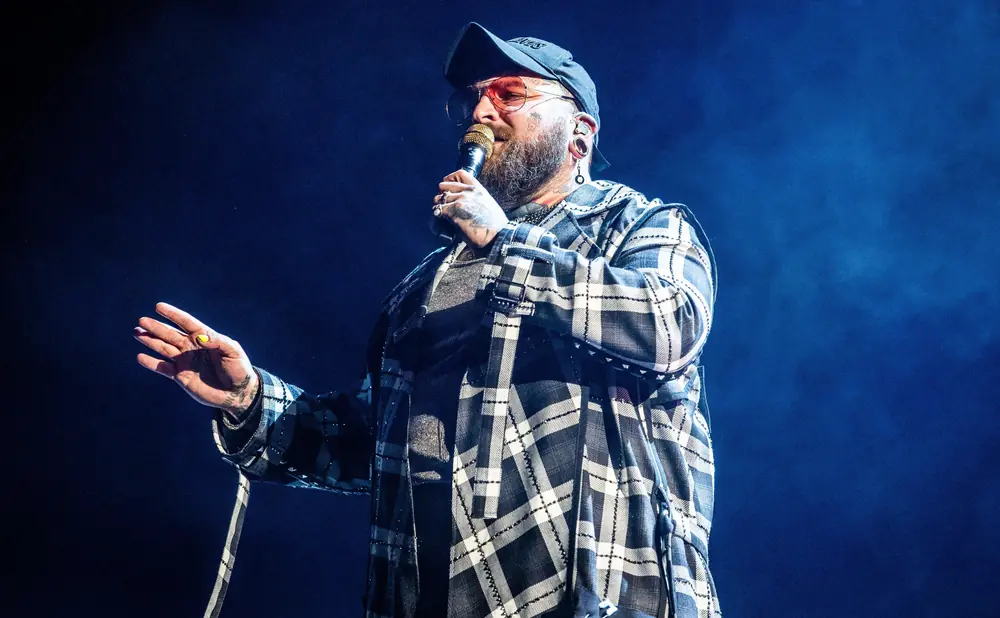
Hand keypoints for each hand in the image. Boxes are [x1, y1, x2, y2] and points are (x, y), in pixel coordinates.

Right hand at [134, 302, 258, 418]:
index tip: (158, 306)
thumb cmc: (239, 369)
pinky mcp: (180, 376)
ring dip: (150, 340)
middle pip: (170, 334)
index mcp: (205, 337)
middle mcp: (192, 347)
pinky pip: (163, 368)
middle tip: (141, 321)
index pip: (186, 322)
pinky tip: (140, 357)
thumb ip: (218, 342)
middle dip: (156, 327)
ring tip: (137, 332)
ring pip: (163, 348)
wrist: (237, 393)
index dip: (173, 314)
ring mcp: (185, 361)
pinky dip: (151, 363)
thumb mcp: (233, 352)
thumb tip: (200, 337)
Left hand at [433, 169, 507, 248]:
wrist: (497, 238)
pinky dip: (438, 217)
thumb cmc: (495, 227)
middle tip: (444, 205)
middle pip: (443, 186)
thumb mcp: (489, 205)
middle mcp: (468, 191)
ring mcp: (460, 200)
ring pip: (438, 199)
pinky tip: (442, 223)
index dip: (450, 180)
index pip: (459, 174)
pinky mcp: (453, 212)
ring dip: (438, 207)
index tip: (448, 188)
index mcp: (478, 189)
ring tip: (442, 216)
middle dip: (441, 195)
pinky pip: (438, 210)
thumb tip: (465, 203)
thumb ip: (476, 199)